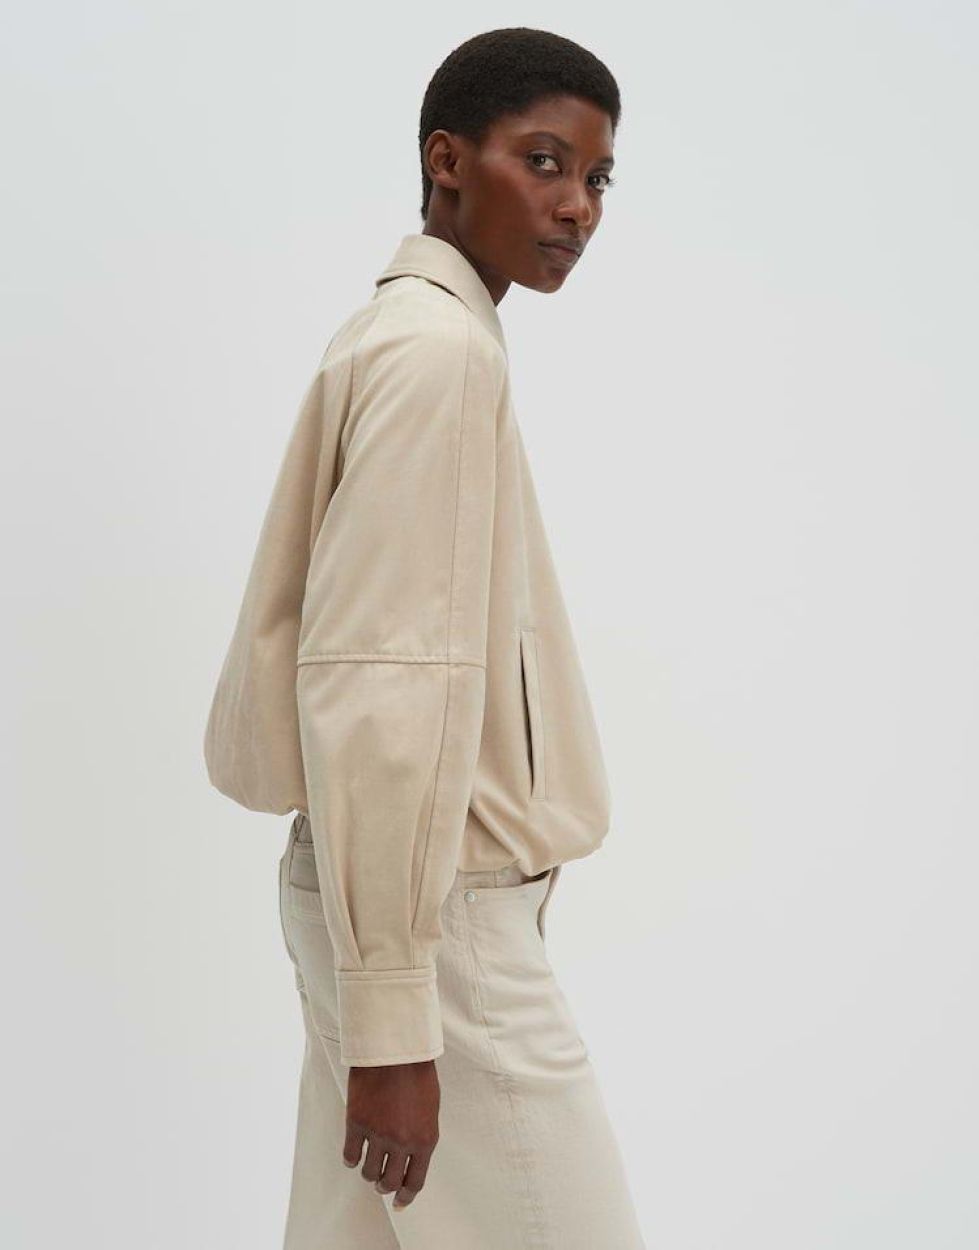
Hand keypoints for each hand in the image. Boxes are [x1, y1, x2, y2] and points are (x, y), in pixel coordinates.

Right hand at [343, 1059, 440, 1208]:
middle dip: (385, 1186)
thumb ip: (421, 1134)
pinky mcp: (356, 1122)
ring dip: (369, 1172)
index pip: (415, 1181)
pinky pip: (350, 1155)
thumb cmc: (417, 1072)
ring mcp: (378, 1134)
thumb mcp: (430, 1108)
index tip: (400, 1202)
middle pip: (389, 1182)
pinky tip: (353, 1154)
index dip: (406, 1196)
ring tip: (369, 1165)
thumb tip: (412, 1156)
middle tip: (381, 1182)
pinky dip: (351, 1159)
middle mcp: (402, 1142)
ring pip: (368, 1172)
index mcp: (425, 1139)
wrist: (395, 1047)